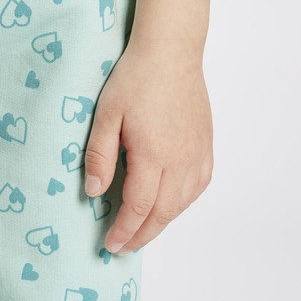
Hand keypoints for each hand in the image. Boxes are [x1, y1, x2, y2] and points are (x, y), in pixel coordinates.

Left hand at [83, 37, 213, 253]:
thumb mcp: (105, 115)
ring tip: (141, 231)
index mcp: (153, 156)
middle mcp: (180, 161)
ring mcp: (197, 154)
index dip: (124, 230)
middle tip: (123, 247)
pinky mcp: (206, 146)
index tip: (110, 243)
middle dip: (141, 235)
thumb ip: (99, 155)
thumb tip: (95, 192)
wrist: (170, 53)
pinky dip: (182, 203)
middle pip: (162, 213)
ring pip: (182, 203)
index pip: (138, 207)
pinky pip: (198, 187)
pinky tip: (169, 205)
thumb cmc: (134, 79)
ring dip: (161, 222)